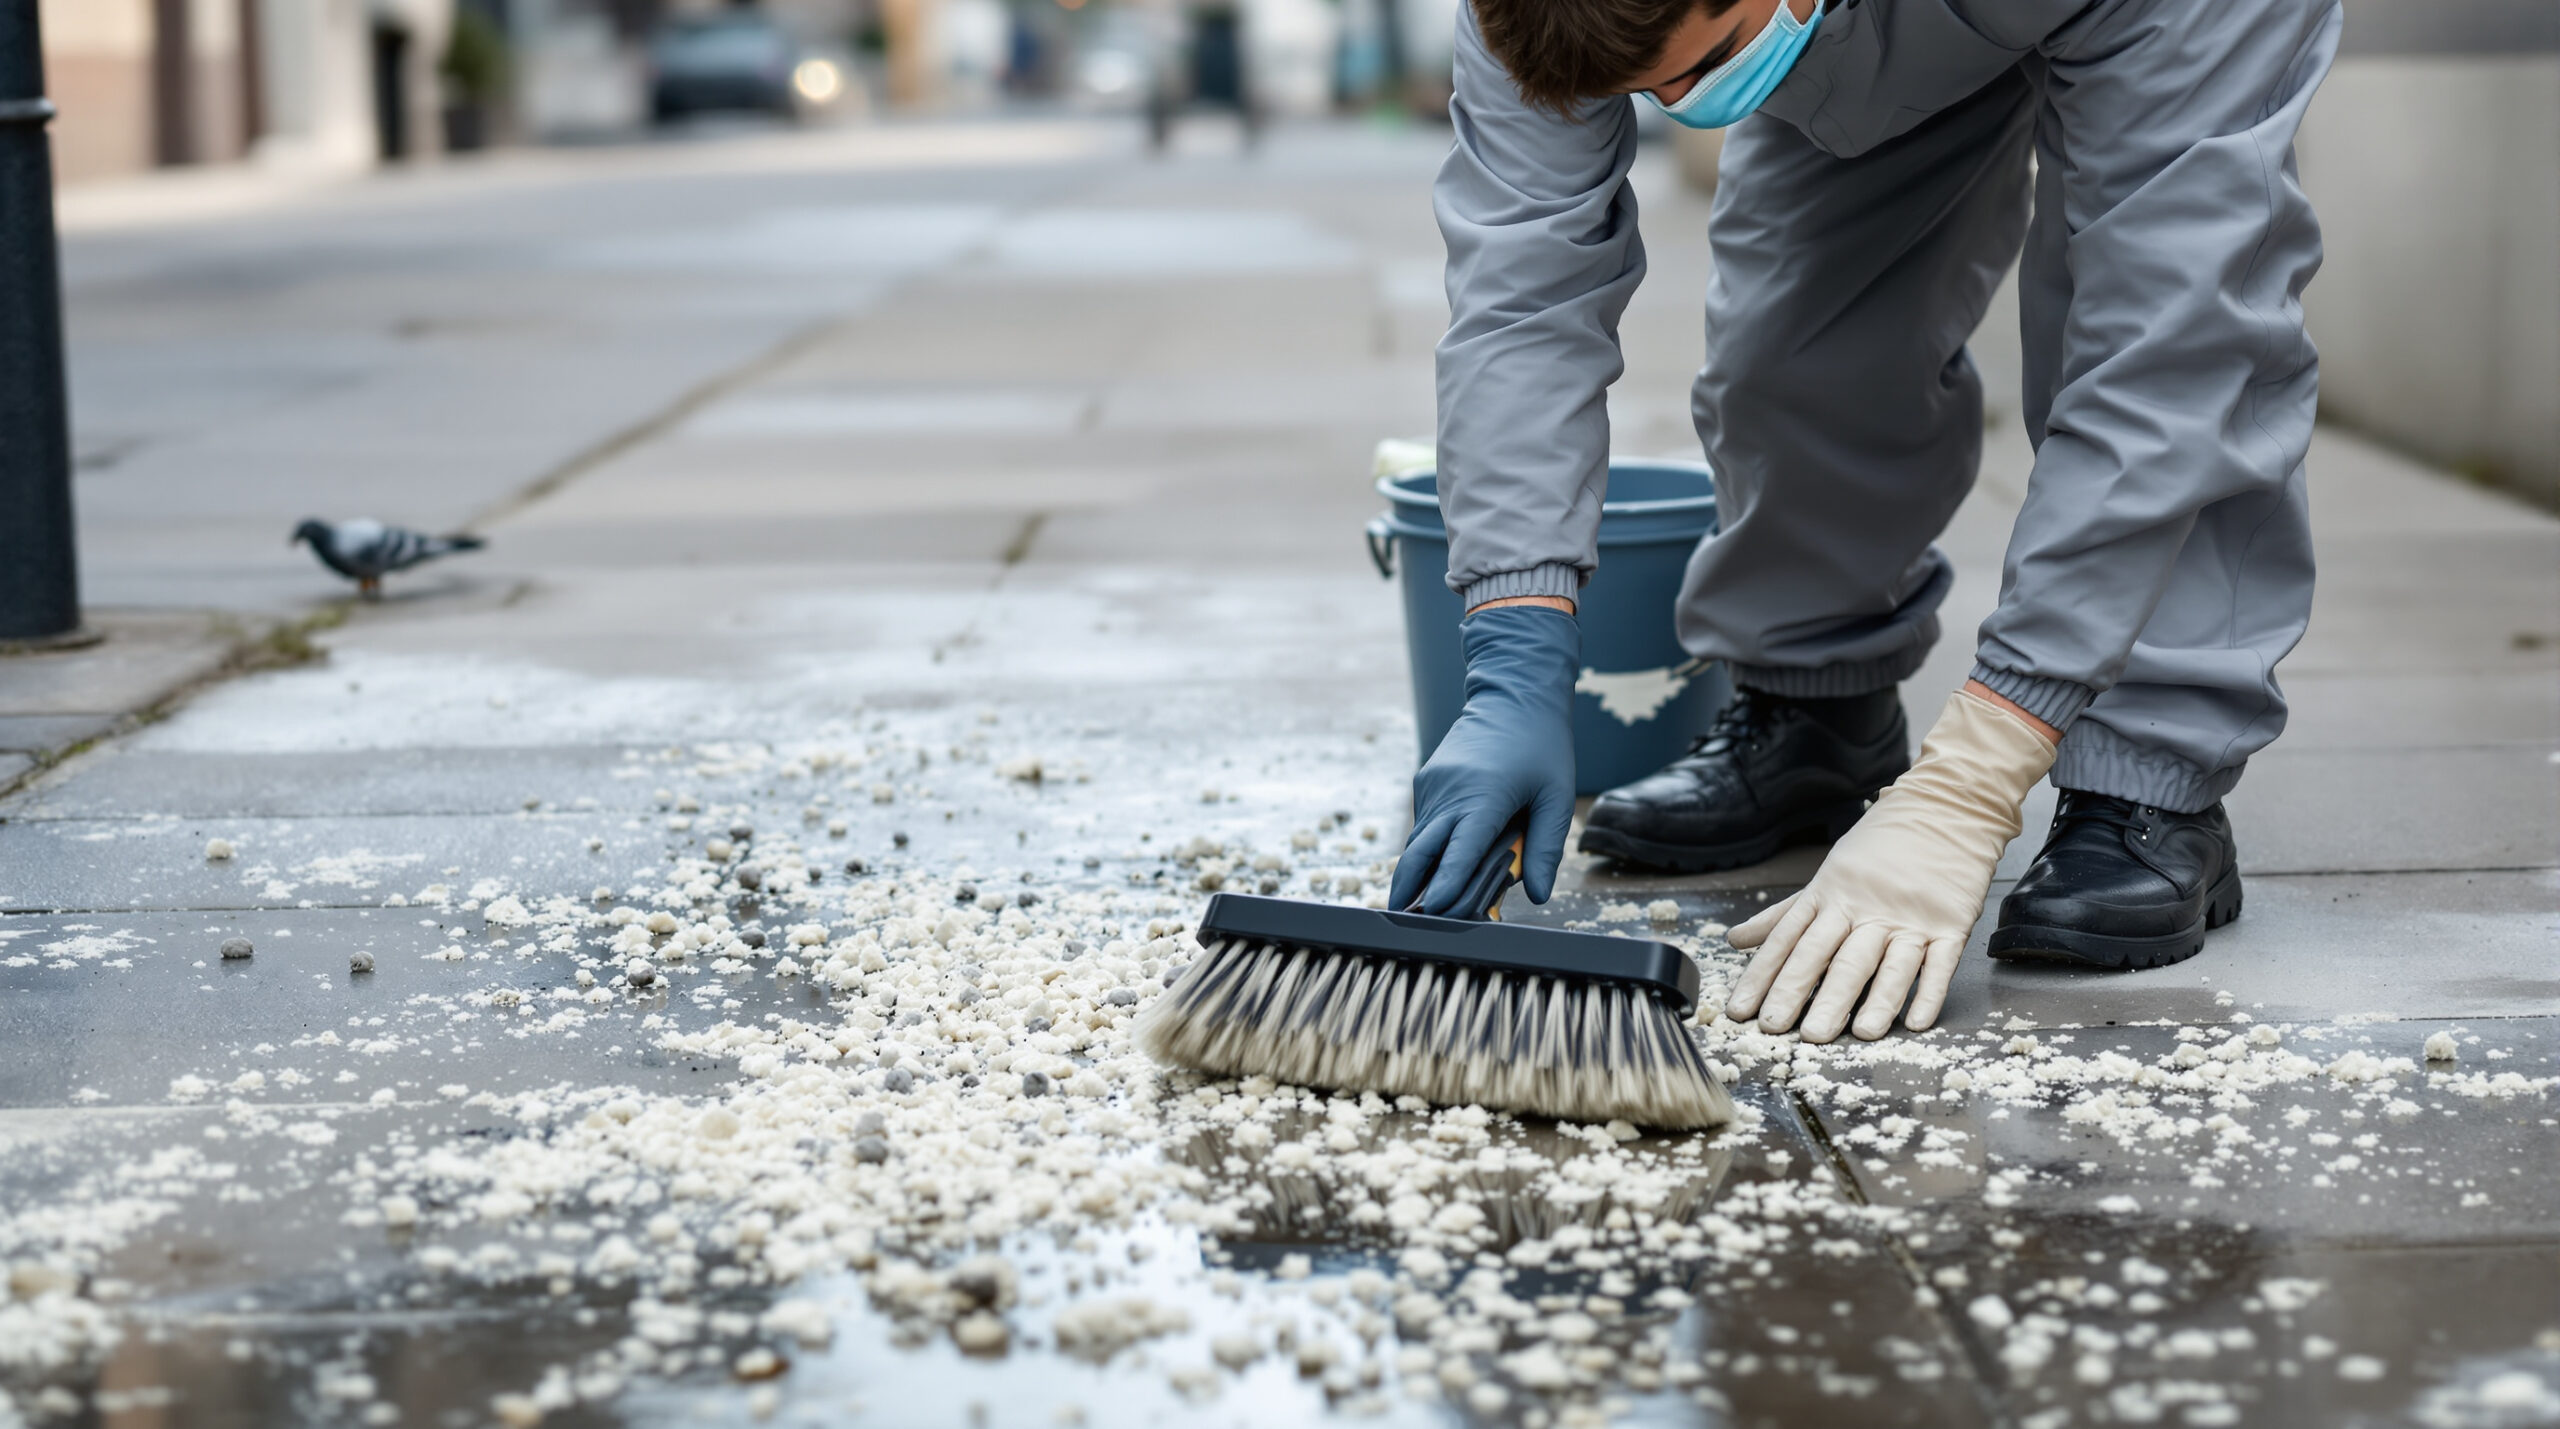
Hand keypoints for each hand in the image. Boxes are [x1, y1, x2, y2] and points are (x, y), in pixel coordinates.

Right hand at [1389, 605, 1578, 914]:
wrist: (1513, 693)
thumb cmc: (1542, 746)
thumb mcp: (1556, 797)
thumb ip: (1546, 848)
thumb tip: (1537, 895)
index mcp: (1484, 794)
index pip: (1461, 846)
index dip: (1447, 880)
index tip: (1435, 908)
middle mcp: (1450, 790)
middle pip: (1419, 850)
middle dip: (1408, 887)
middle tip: (1404, 920)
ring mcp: (1432, 784)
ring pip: (1419, 841)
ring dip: (1421, 872)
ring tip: (1423, 904)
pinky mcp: (1426, 781)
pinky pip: (1425, 823)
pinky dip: (1431, 847)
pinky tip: (1443, 863)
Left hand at [1723, 688, 2057, 1040]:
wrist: (1946, 805)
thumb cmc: (1881, 844)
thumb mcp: (1827, 874)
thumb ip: (1783, 916)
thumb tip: (1734, 940)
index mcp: (1830, 895)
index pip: (1789, 941)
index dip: (1763, 977)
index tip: (1741, 1011)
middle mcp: (1866, 909)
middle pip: (1832, 955)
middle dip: (1804, 994)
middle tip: (1782, 1029)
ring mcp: (1909, 917)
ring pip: (1888, 964)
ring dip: (1873, 1001)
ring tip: (1858, 1034)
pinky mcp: (1950, 923)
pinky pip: (1939, 962)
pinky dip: (1929, 992)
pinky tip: (1917, 1021)